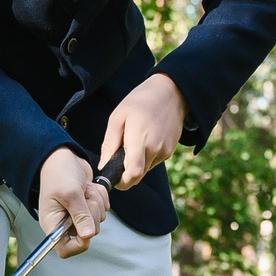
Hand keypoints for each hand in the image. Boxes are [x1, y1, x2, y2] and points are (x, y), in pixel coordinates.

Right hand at [36, 147, 110, 257]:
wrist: (63, 156)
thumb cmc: (59, 173)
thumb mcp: (70, 193)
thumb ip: (80, 215)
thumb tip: (88, 235)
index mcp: (53, 224)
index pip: (65, 250)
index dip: (79, 245)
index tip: (87, 230)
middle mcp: (65, 223)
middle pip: (87, 235)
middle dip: (92, 215)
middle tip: (85, 199)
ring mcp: (77, 215)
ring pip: (98, 220)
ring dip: (96, 202)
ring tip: (84, 189)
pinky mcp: (88, 207)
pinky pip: (103, 209)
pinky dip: (100, 197)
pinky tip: (89, 187)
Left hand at [98, 73, 187, 188]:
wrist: (171, 92)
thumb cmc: (141, 101)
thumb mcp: (118, 117)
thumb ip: (109, 143)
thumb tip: (104, 166)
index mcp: (140, 141)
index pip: (133, 174)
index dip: (122, 183)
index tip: (114, 178)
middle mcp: (155, 150)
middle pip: (137, 175)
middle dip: (126, 172)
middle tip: (119, 155)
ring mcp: (165, 151)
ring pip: (145, 169)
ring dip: (136, 163)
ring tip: (133, 141)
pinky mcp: (170, 151)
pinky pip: (153, 161)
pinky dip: (146, 157)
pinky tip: (144, 138)